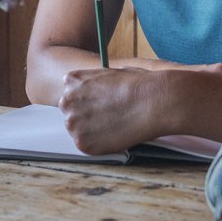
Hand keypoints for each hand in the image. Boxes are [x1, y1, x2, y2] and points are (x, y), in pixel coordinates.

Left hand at [57, 62, 221, 153]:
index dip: (88, 101)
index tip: (102, 104)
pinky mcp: (82, 142)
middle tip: (111, 117)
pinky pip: (87, 146)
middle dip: (88, 116)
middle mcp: (67, 100)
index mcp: (71, 80)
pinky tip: (116, 134)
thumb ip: (93, 83)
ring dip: (94, 130)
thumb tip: (92, 93)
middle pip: (72, 113)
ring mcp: (73, 122)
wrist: (154, 101)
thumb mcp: (110, 74)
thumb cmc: (139, 85)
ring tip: (116, 124)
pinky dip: (101, 144)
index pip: (71, 95)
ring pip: (79, 130)